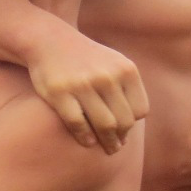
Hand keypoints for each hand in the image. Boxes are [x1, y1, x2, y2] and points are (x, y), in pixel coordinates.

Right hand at [25, 34, 147, 153]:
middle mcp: (107, 77)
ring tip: (106, 149)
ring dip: (107, 143)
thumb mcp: (113, 63)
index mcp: (125, 70)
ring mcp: (83, 85)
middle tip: (115, 148)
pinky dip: (85, 137)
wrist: (50, 40)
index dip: (132, 124)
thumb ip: (127, 87)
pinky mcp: (60, 93)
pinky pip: (78, 123)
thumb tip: (133, 123)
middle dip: (121, 138)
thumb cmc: (85, 58)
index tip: (124, 130)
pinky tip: (87, 142)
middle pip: (124, 121)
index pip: (140, 110)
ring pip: (105, 125)